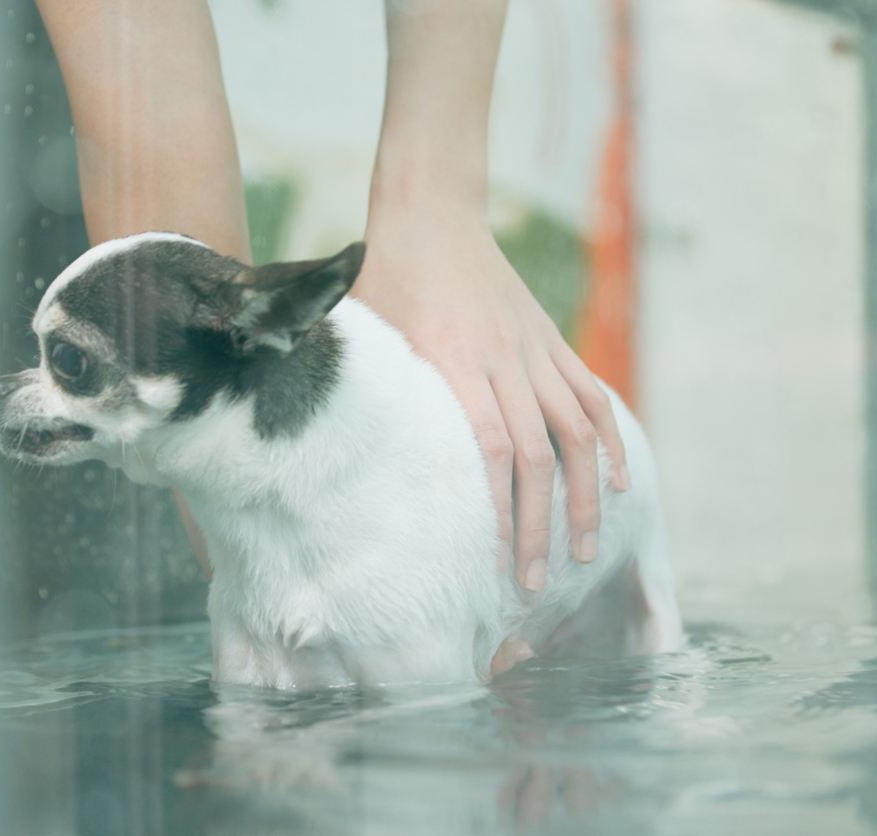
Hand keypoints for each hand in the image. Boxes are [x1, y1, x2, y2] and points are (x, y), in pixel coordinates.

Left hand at [352, 207, 629, 590]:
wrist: (431, 216)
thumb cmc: (386, 282)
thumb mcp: (369, 336)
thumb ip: (379, 395)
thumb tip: (354, 464)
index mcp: (454, 362)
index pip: (489, 449)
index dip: (498, 508)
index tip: (494, 559)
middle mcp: (503, 359)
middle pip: (535, 455)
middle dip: (539, 524)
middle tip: (534, 583)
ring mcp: (535, 350)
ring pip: (577, 431)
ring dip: (587, 496)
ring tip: (585, 551)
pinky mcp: (551, 341)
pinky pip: (591, 395)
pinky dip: (611, 441)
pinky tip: (622, 482)